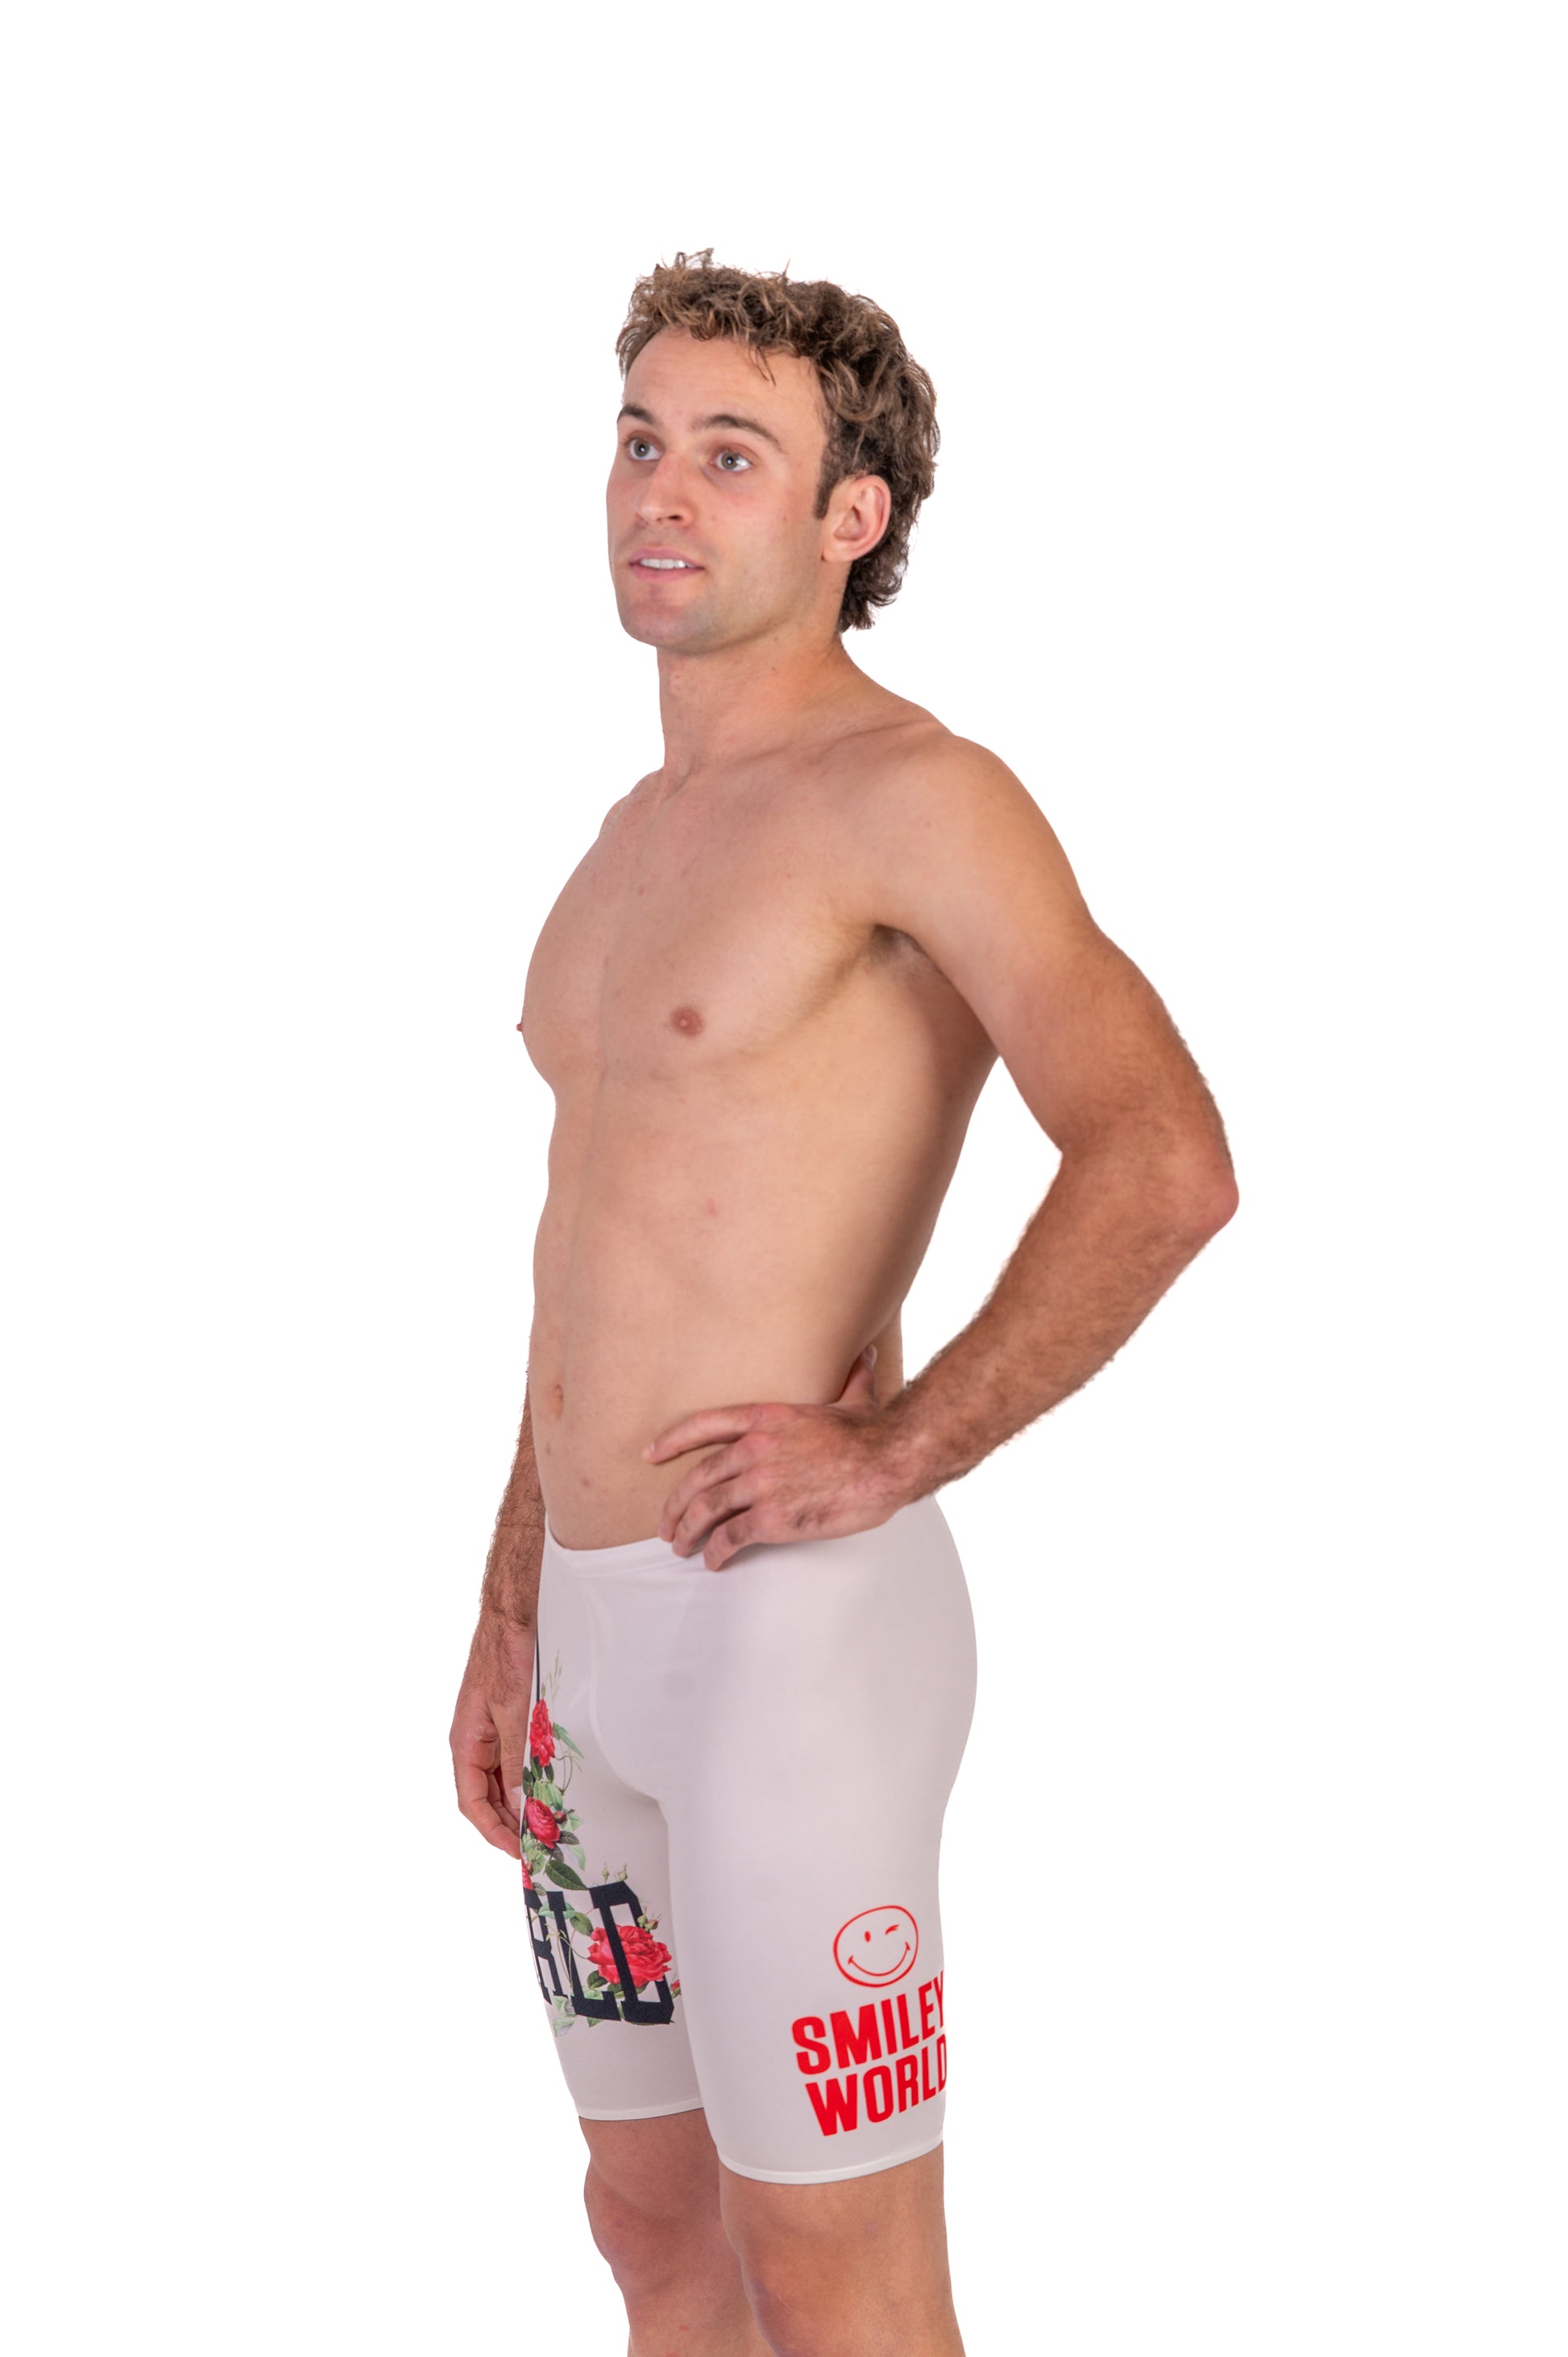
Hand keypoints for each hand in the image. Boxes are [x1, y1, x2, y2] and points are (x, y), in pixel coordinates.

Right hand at [450, 1610, 535, 1857]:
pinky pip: (512, 1761)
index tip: (517, 1852)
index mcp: (464, 1743)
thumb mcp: (514, 1714)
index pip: (472, 1802)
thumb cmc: (506, 1659)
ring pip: (500, 1782)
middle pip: (485, 1797)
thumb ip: (516, 1760)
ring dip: (519, 1804)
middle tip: (538, 1846)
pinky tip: (545, 1788)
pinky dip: (527, 1779)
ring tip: (545, 1824)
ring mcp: (488, 1733)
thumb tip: (520, 1804)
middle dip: (508, 1824)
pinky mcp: (506, 1723)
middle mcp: (473, 1743)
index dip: (493, 1831)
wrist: (512, 1618)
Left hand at [644, 1346, 915, 1570]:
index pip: (703, 1425)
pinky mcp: (771, 1517)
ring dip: (688, 1531)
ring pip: (706, 1510)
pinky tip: (714, 1561)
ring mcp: (759, 1484)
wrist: (885, 1462)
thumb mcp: (854, 1398)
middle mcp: (753, 1450)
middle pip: (697, 1478)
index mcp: (765, 1420)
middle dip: (675, 1504)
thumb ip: (851, 1378)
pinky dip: (716, 1551)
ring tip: (681, 1546)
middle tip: (666, 1524)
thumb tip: (866, 1354)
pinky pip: (730, 1537)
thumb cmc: (871, 1435)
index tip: (650, 1454)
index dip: (671, 1441)